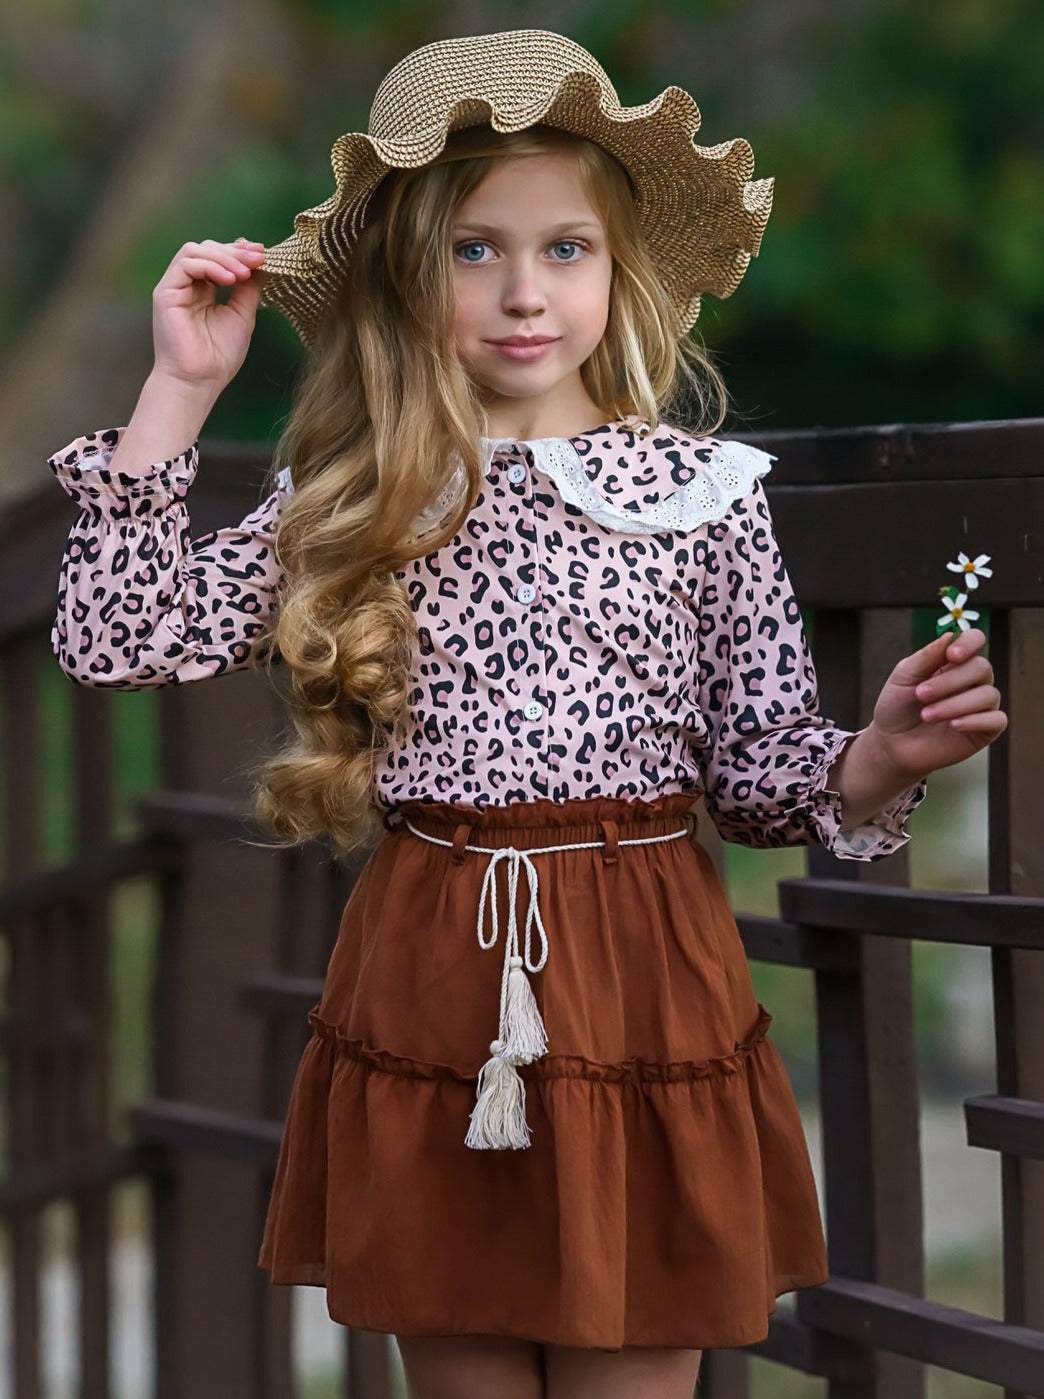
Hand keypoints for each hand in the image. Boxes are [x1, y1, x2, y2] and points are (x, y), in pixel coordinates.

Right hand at [151, 237, 266, 394]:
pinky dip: (209, 266)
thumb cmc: (218, 357)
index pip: (219, 258)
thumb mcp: (242, 315)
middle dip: (235, 251)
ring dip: (224, 257)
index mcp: (204, 290)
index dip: (240, 252)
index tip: (264, 254)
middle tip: (258, 258)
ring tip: (244, 272)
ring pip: (194, 251)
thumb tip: (261, 264)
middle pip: (207, 249)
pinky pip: (185, 264)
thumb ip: (248, 289)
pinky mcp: (165, 292)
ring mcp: (175, 287)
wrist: (199, 381)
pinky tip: (229, 279)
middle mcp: (188, 286)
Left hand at [868, 627, 1006, 780]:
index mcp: (953, 662)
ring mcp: (980, 705)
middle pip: (982, 668)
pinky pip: (997, 720)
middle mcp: (971, 680)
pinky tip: (953, 725)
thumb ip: (926, 656)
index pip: (976, 640)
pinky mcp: (984, 730)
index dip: (969, 643)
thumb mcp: (904, 676)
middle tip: (921, 694)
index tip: (952, 655)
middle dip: (950, 681)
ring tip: (926, 715)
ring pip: (988, 695)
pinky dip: (975, 720)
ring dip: (955, 704)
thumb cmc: (896, 707)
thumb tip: (951, 635)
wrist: (891, 744)